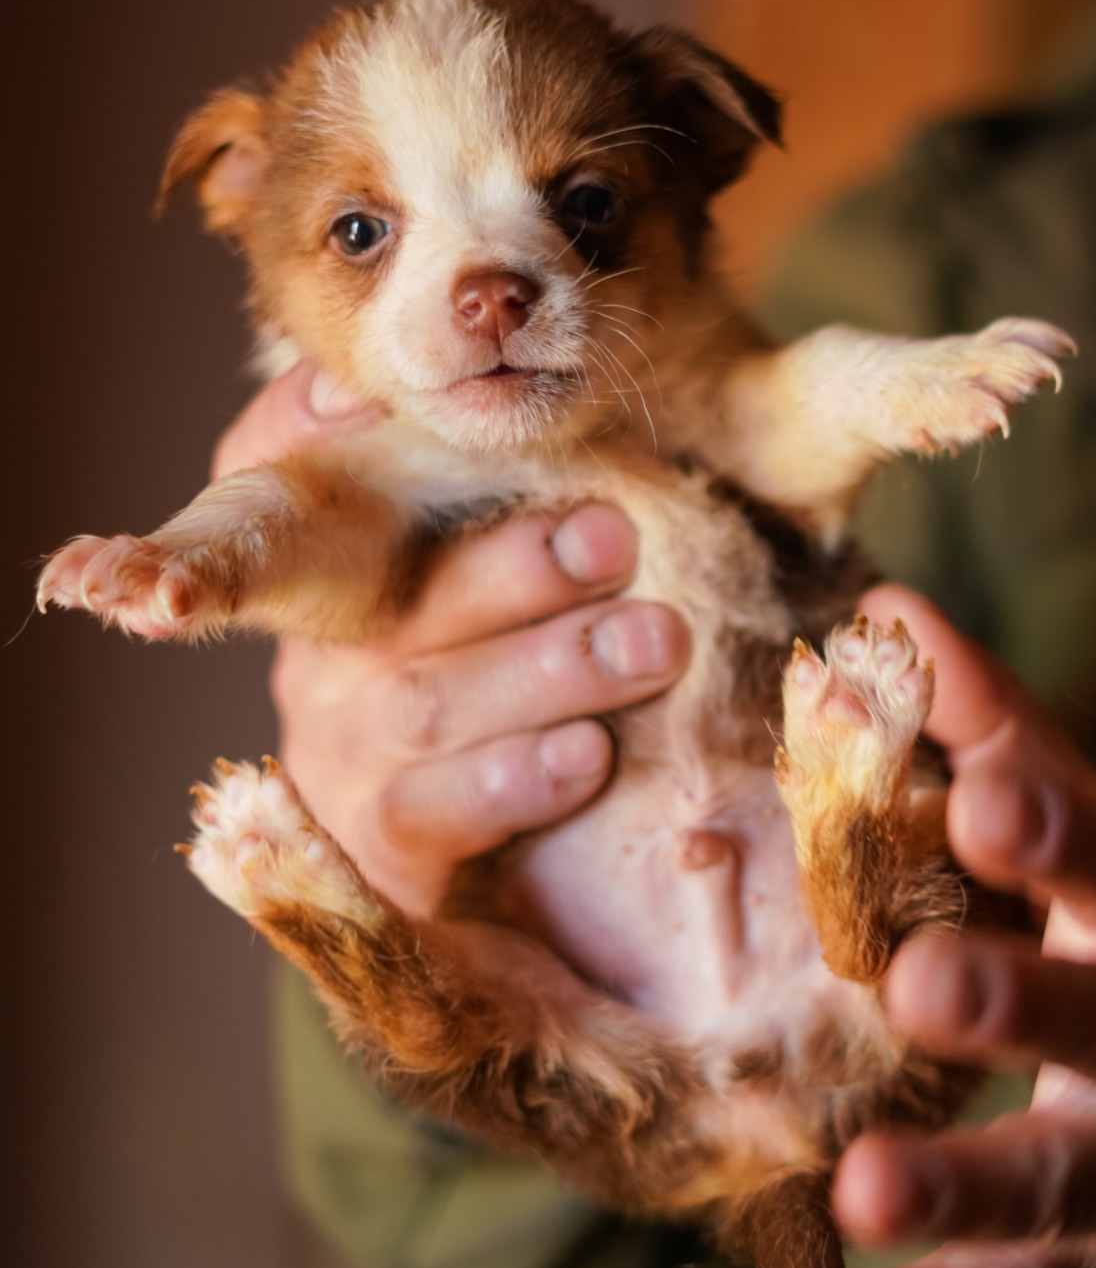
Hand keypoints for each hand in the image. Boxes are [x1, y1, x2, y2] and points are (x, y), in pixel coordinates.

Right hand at [213, 364, 688, 916]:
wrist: (515, 874)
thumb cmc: (517, 679)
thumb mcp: (510, 577)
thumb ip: (474, 484)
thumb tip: (392, 393)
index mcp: (335, 579)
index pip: (269, 510)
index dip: (277, 451)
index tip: (328, 419)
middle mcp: (320, 666)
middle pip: (399, 603)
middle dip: (518, 565)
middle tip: (616, 538)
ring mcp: (342, 761)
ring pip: (426, 704)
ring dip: (551, 667)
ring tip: (654, 641)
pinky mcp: (379, 854)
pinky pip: (433, 809)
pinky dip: (517, 777)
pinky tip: (589, 753)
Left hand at [815, 583, 1095, 1267]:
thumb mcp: (1076, 838)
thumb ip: (987, 730)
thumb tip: (886, 604)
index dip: (1055, 829)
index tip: (974, 792)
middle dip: (1021, 1002)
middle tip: (918, 983)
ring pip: (1053, 1179)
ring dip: (962, 1188)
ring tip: (862, 1188)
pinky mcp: (1085, 1264)